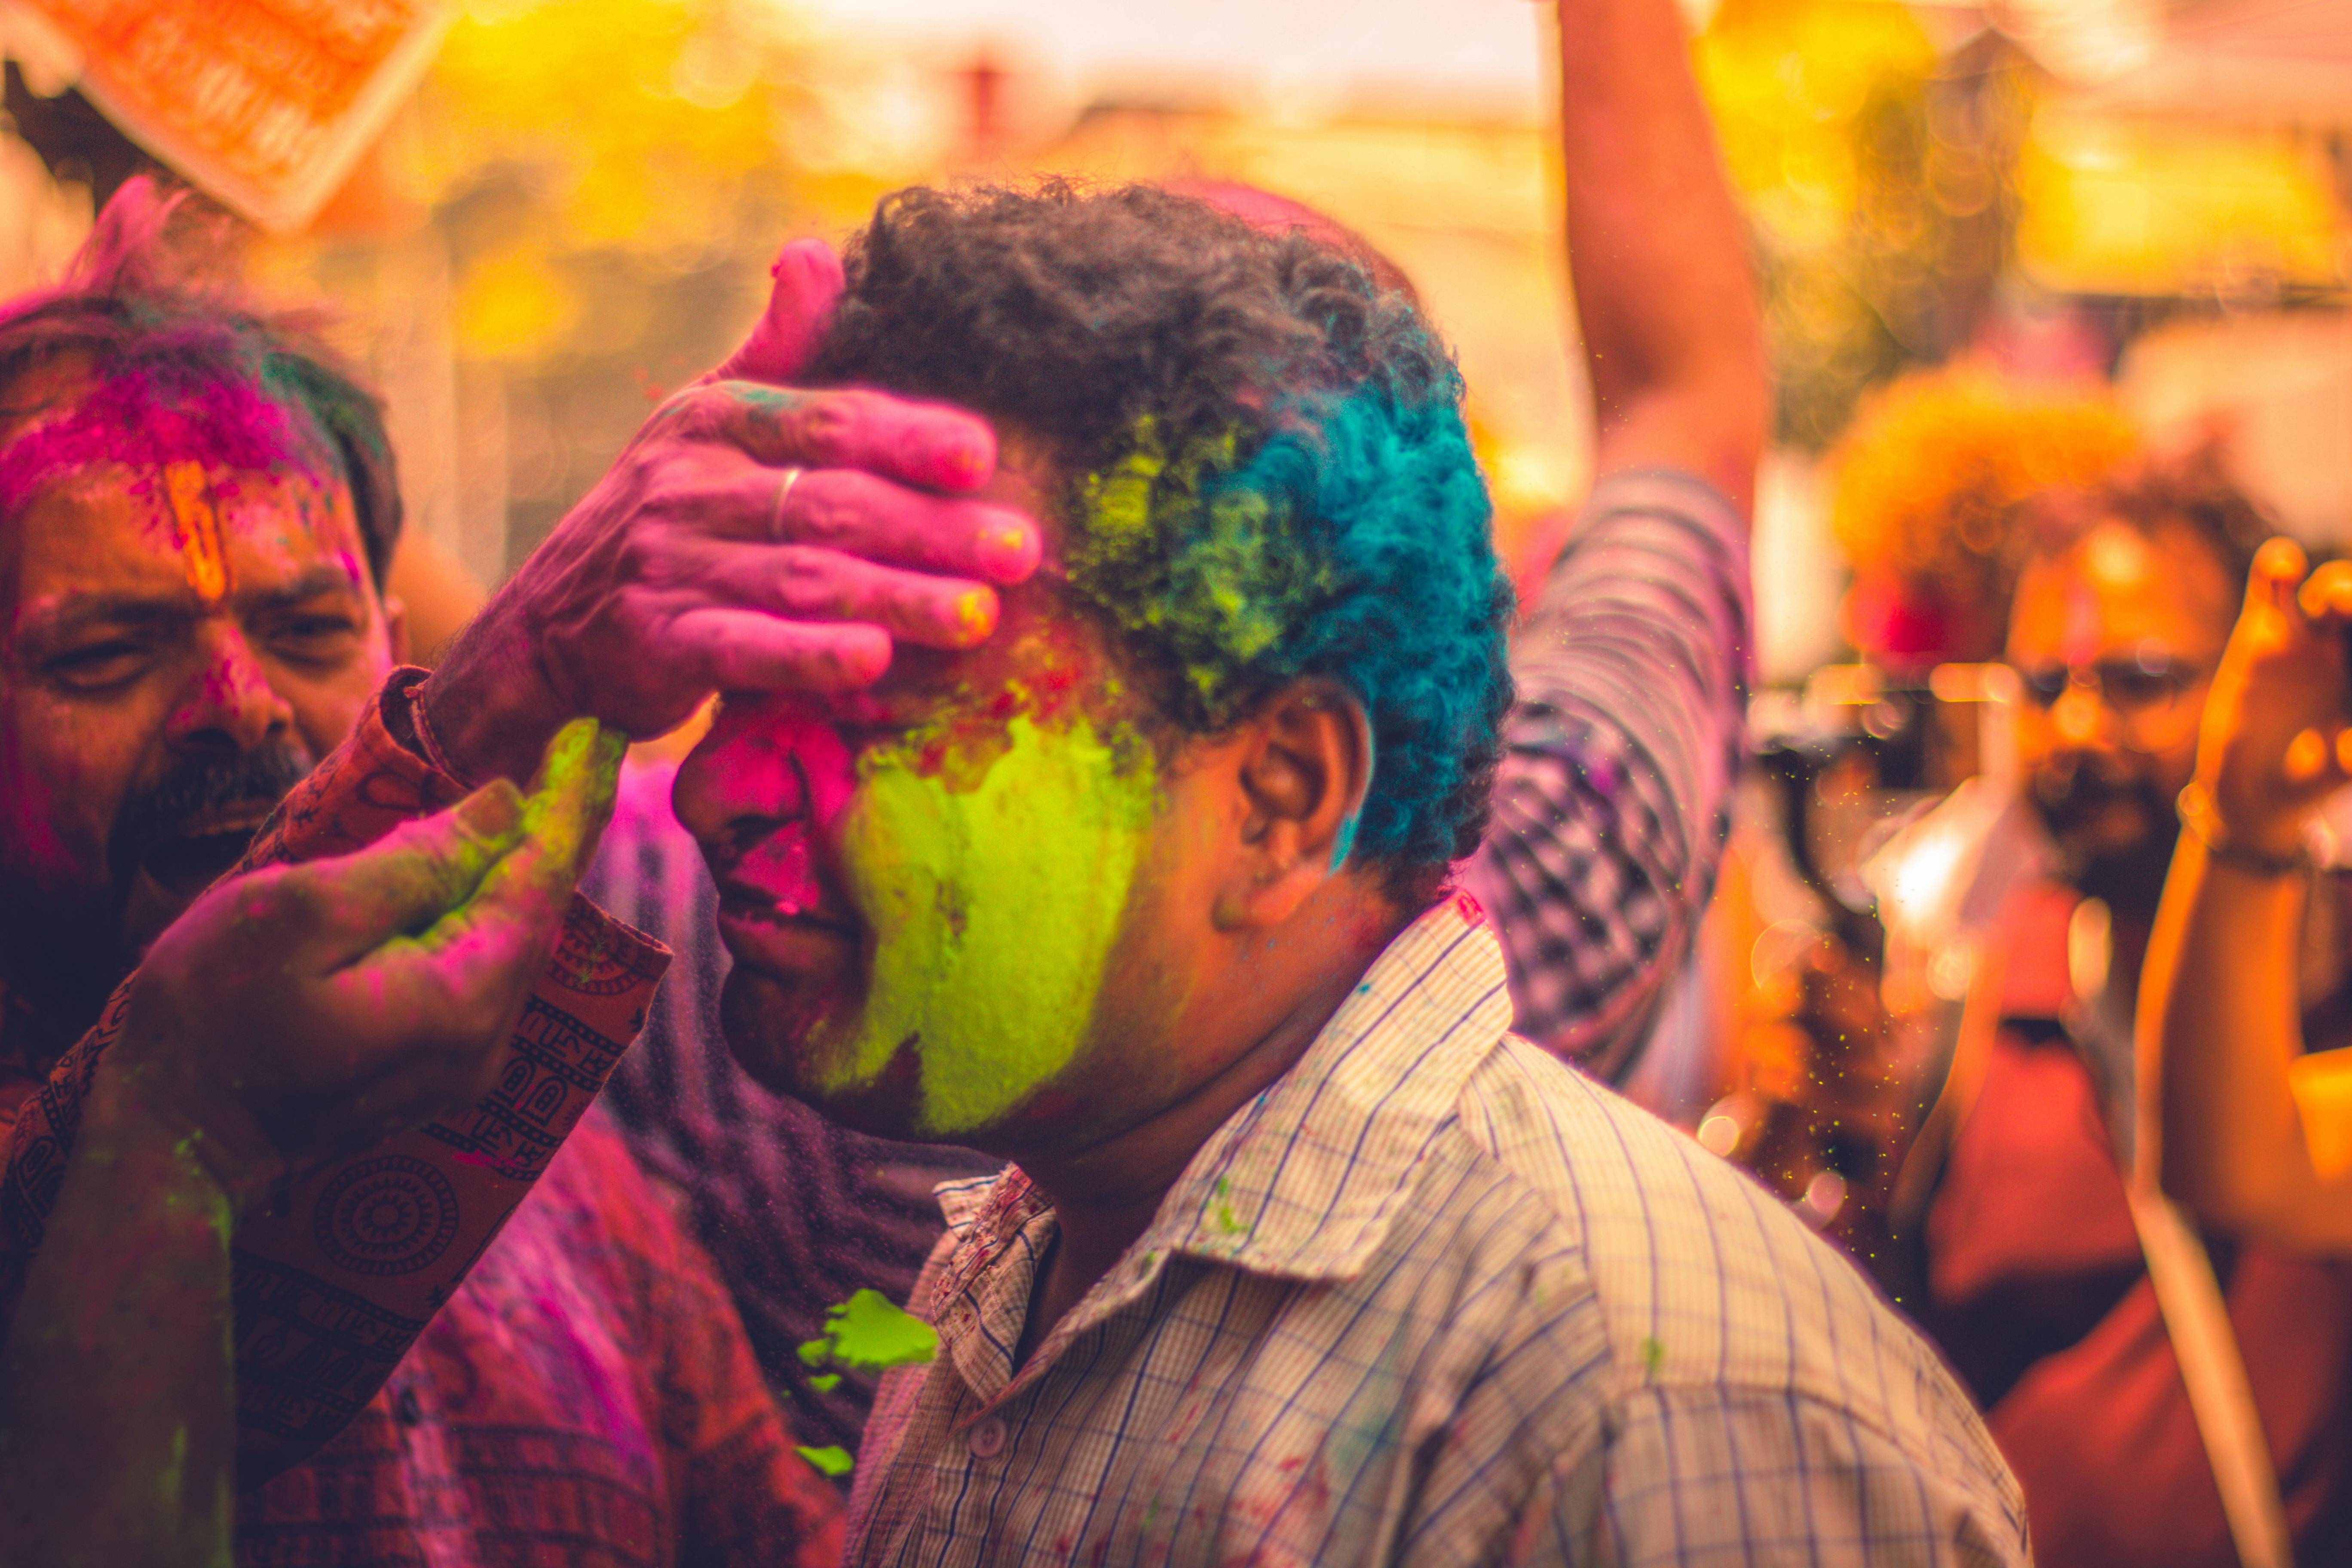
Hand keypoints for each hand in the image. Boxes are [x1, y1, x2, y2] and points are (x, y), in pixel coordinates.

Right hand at [103, 720, 624, 1199]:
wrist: (173, 1140)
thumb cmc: (210, 1015)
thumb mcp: (303, 913)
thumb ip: (415, 863)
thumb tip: (504, 807)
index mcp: (463, 997)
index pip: (542, 878)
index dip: (572, 800)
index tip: (602, 733)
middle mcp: (486, 1040)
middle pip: (538, 910)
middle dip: (560, 825)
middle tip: (588, 743)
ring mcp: (464, 1065)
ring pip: (513, 940)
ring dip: (526, 866)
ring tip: (551, 788)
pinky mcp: (434, 1068)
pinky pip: (483, 969)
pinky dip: (490, 910)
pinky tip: (486, 868)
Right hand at [420, 239, 1041, 785]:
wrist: (546, 623)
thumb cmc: (669, 514)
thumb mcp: (708, 418)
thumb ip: (777, 350)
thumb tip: (814, 251)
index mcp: (714, 421)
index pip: (827, 421)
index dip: (907, 437)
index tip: (983, 455)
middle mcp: (687, 485)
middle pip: (832, 505)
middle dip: (932, 529)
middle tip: (1021, 552)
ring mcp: (667, 563)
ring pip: (802, 579)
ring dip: (897, 597)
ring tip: (979, 616)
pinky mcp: (654, 643)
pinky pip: (743, 648)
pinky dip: (809, 656)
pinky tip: (874, 663)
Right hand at [2196, 537, 2351, 858]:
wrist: (2256, 787)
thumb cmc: (2312, 779)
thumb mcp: (2344, 768)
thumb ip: (2349, 753)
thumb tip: (2350, 746)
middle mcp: (2347, 646)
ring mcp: (2307, 634)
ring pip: (2330, 587)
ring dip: (2340, 584)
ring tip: (2336, 599)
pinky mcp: (2262, 628)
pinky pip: (2272, 586)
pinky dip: (2277, 566)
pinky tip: (2285, 564)